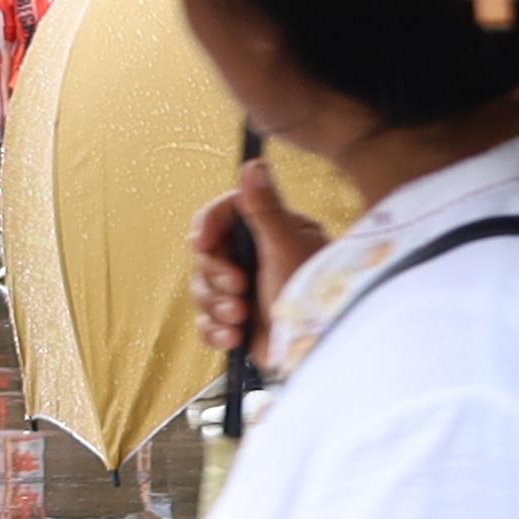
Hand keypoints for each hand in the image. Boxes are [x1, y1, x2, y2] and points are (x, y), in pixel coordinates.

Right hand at [188, 160, 327, 362]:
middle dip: (217, 276)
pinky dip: (214, 329)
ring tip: (241, 317)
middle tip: (238, 288)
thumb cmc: (311, 299)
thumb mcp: (286, 249)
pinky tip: (232, 336)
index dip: (208, 226)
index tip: (201, 243)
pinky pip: (206, 320)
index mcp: (274, 233)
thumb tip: (254, 166)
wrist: (316, 353)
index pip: (226, 214)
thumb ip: (265, 210)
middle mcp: (259, 258)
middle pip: (208, 255)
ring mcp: (247, 290)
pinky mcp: (239, 321)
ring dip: (216, 305)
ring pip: (202, 288)